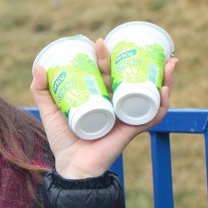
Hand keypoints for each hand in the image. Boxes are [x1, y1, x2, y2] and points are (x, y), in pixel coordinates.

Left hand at [30, 38, 177, 178]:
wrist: (72, 165)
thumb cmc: (62, 140)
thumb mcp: (50, 111)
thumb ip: (41, 91)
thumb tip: (39, 66)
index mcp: (100, 97)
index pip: (107, 72)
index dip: (107, 57)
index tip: (99, 42)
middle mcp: (116, 103)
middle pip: (130, 78)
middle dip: (136, 59)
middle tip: (124, 45)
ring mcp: (126, 115)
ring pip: (149, 92)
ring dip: (163, 77)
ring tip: (168, 61)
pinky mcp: (132, 129)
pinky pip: (153, 116)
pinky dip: (162, 103)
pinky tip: (165, 89)